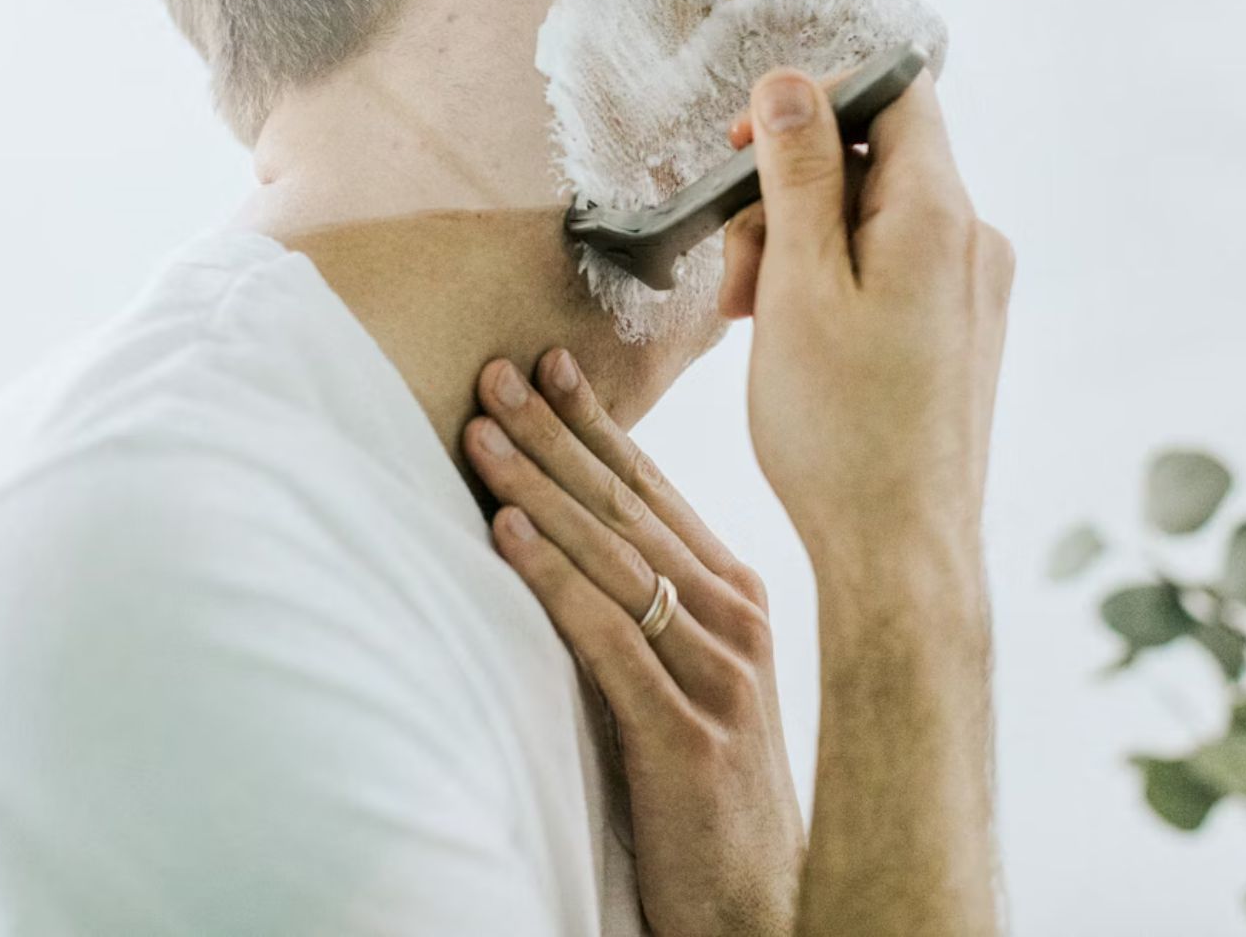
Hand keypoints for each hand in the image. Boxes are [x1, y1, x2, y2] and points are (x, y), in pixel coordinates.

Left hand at [463, 350, 804, 936]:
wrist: (764, 908)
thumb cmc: (713, 795)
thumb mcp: (691, 685)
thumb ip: (649, 614)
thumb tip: (572, 546)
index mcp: (738, 600)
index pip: (654, 493)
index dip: (597, 426)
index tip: (549, 363)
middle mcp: (736, 621)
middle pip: (629, 509)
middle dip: (556, 435)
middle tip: (495, 374)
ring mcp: (719, 676)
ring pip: (614, 559)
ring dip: (539, 489)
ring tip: (482, 434)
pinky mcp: (687, 736)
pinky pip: (607, 637)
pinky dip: (551, 578)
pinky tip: (504, 534)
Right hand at [726, 66, 1013, 580]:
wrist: (899, 551)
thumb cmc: (840, 430)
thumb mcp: (798, 284)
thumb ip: (798, 174)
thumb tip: (790, 83)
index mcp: (939, 215)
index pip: (893, 90)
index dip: (813, 99)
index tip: (744, 148)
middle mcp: (972, 240)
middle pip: (871, 159)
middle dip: (788, 195)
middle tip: (739, 274)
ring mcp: (971, 288)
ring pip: (871, 219)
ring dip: (799, 247)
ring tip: (756, 319)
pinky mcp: (957, 330)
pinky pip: (889, 270)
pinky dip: (831, 285)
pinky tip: (794, 341)